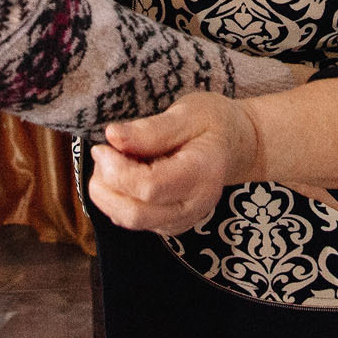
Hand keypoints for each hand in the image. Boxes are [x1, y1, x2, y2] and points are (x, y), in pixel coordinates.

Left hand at [89, 90, 256, 235]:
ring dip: (108, 193)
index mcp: (202, 174)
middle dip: (106, 184)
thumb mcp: (188, 113)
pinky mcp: (168, 225)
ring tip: (115, 161)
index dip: (117, 170)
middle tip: (104, 153)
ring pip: (129, 220)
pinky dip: (117, 199)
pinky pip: (132, 220)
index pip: (150, 187)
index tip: (103, 146)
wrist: (234, 145)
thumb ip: (151, 129)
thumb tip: (113, 136)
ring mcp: (181, 220)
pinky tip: (125, 174)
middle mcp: (192, 206)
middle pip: (134, 213)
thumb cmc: (213, 124)